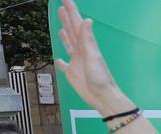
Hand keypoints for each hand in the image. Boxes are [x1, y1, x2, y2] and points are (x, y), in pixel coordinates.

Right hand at [54, 0, 130, 114]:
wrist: (103, 97)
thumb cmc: (100, 78)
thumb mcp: (93, 56)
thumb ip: (88, 39)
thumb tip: (87, 20)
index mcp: (86, 45)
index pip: (77, 24)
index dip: (72, 12)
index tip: (66, 0)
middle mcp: (81, 51)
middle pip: (72, 31)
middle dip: (67, 19)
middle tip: (61, 7)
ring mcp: (76, 62)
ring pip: (68, 45)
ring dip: (65, 35)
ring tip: (62, 26)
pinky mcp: (71, 73)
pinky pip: (64, 65)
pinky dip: (60, 61)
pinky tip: (58, 59)